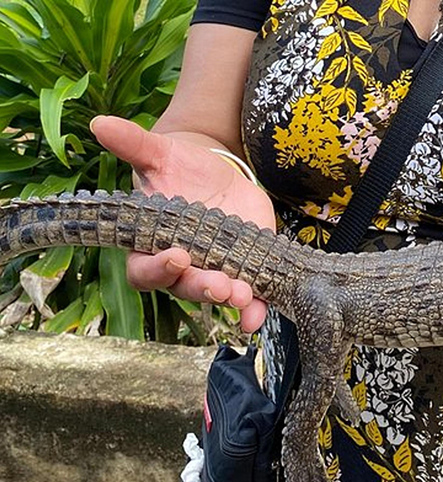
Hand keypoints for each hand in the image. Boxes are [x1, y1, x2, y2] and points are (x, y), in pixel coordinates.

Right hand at [90, 115, 275, 331]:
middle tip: (222, 285)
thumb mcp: (162, 154)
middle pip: (184, 288)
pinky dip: (254, 311)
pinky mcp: (242, 272)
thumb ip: (134, 145)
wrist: (217, 174)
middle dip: (203, 288)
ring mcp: (212, 272)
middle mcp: (180, 267)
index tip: (177, 256)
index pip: (145, 269)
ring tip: (245, 296)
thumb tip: (102, 124)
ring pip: (216, 296)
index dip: (158, 268)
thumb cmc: (181, 168)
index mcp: (151, 245)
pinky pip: (247, 301)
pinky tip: (260, 315)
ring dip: (231, 301)